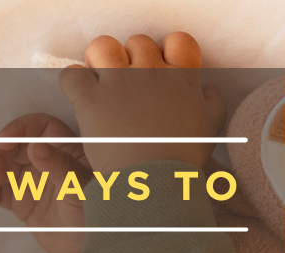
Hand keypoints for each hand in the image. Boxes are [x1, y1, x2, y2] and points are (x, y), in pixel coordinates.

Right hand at [0, 113, 88, 252]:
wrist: (96, 251)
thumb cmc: (100, 216)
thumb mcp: (82, 189)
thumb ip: (59, 166)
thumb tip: (35, 146)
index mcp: (66, 148)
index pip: (37, 127)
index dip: (18, 129)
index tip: (3, 143)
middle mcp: (45, 159)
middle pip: (10, 145)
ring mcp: (31, 179)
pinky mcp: (20, 200)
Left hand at [57, 32, 227, 174]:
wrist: (154, 180)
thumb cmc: (183, 158)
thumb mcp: (210, 128)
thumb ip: (212, 103)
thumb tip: (208, 88)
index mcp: (180, 77)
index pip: (179, 41)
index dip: (169, 51)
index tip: (163, 69)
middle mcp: (149, 71)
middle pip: (138, 43)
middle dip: (133, 60)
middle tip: (129, 86)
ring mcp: (118, 82)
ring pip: (102, 47)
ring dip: (100, 60)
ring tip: (101, 81)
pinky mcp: (90, 97)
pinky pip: (72, 75)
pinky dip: (73, 82)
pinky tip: (81, 96)